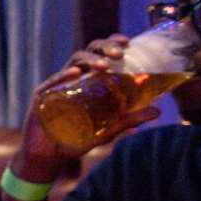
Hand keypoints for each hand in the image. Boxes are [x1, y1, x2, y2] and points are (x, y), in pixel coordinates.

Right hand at [11, 35, 158, 191]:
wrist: (49, 158)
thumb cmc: (75, 141)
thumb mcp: (107, 130)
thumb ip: (129, 119)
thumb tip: (158, 111)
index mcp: (87, 81)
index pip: (99, 55)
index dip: (112, 44)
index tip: (128, 42)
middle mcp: (72, 79)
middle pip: (87, 53)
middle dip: (104, 48)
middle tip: (120, 54)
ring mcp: (56, 86)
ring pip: (73, 63)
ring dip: (90, 60)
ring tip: (105, 65)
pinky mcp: (42, 97)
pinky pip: (52, 82)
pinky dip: (63, 75)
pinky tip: (76, 73)